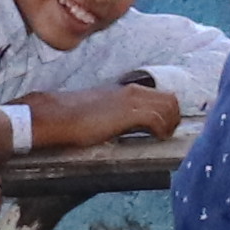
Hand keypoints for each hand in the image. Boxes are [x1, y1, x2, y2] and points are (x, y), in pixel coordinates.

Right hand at [32, 83, 180, 149]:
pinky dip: (160, 130)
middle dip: (174, 119)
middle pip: (171, 99)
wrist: (55, 115)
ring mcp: (130, 101)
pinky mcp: (126, 113)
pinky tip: (155, 138)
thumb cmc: (73, 116)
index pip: (161, 96)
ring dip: (169, 125)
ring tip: (161, 138)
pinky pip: (156, 119)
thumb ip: (119, 114)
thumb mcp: (102, 111)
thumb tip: (131, 126)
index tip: (165, 128)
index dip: (168, 113)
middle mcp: (132, 91)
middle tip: (166, 135)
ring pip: (168, 107)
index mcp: (126, 90)